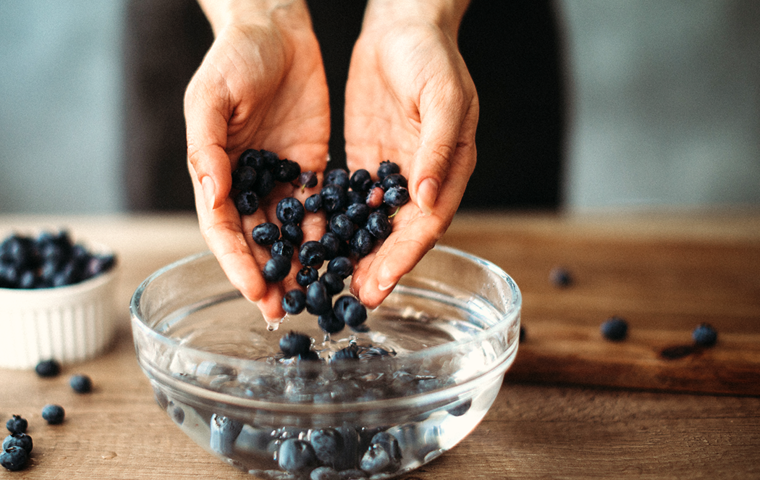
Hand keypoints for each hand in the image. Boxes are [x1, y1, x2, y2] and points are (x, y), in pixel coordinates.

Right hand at [184, 0, 329, 322]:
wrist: (276, 27)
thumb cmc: (234, 57)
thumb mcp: (210, 98)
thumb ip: (206, 148)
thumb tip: (212, 198)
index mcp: (215, 172)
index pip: (222, 229)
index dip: (236, 263)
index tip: (255, 292)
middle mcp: (246, 183)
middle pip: (255, 241)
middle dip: (267, 276)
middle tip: (284, 311)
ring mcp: (279, 178)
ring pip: (288, 232)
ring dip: (297, 265)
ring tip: (312, 295)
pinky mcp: (310, 167)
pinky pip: (318, 207)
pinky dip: (326, 233)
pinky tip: (338, 257)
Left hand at [344, 0, 478, 307]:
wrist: (401, 26)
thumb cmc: (432, 56)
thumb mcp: (443, 97)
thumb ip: (438, 149)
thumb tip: (427, 198)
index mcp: (450, 169)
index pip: (427, 224)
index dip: (404, 257)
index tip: (382, 284)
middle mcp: (422, 180)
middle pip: (399, 235)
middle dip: (378, 267)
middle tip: (352, 298)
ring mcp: (392, 173)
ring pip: (374, 225)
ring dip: (356, 255)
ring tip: (332, 282)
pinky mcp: (366, 162)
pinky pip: (351, 201)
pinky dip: (338, 225)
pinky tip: (318, 245)